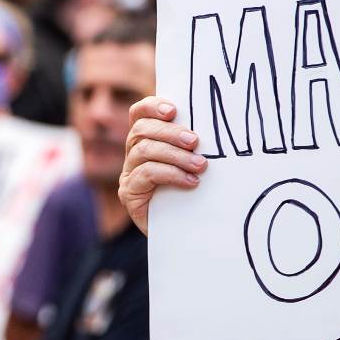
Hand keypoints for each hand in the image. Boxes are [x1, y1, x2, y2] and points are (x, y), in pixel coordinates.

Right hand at [118, 96, 205, 234]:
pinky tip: (190, 181)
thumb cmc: (192, 193)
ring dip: (175, 155)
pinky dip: (171, 174)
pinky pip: (146, 174)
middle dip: (170, 133)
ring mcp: (129, 174)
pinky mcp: (130, 194)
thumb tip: (211, 122)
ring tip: (200, 165)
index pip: (138, 114)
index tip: (173, 110)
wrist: (185, 233)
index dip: (152, 106)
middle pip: (141, 130)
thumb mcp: (193, 163)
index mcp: (146, 140)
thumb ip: (191, 144)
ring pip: (144, 151)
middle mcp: (133, 155)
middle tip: (195, 142)